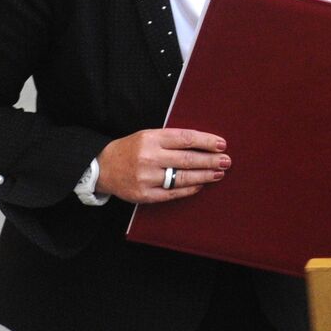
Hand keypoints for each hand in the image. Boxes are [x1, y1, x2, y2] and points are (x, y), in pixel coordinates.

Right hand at [96, 128, 228, 202]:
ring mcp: (147, 177)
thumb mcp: (148, 136)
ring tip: (219, 173)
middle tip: (227, 161)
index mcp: (151, 138)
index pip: (186, 138)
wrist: (103, 167)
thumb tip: (203, 143)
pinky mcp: (145, 194)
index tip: (222, 144)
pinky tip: (201, 185)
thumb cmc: (131, 149)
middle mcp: (149, 157)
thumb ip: (172, 139)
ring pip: (182, 177)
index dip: (206, 141)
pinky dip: (189, 189)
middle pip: (188, 159)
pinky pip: (173, 193)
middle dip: (210, 160)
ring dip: (204, 176)